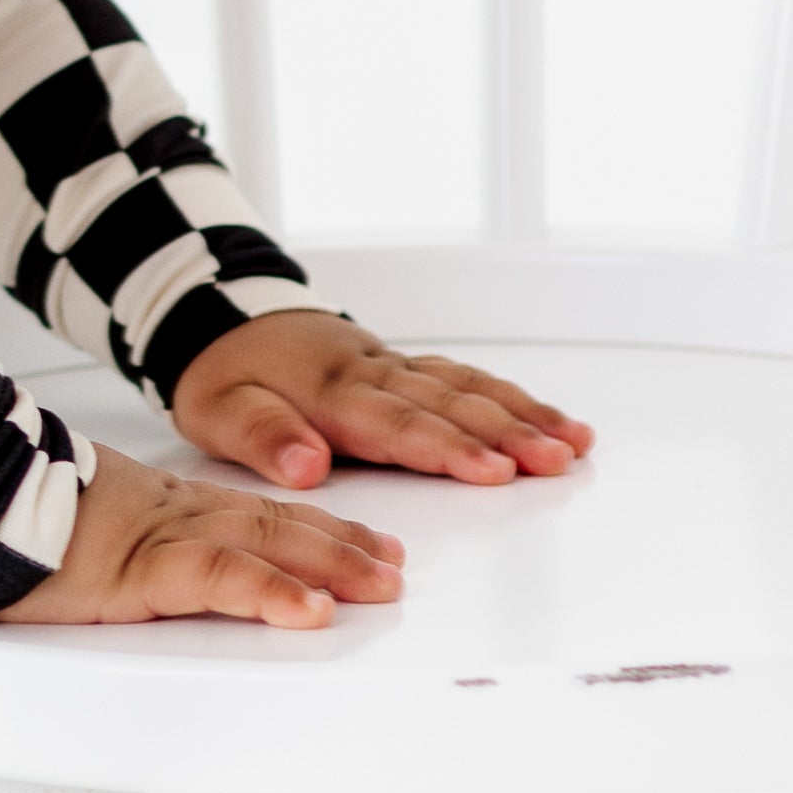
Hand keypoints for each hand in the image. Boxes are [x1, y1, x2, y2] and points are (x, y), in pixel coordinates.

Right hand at [0, 441, 404, 631]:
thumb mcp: (75, 533)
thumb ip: (112, 549)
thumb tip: (120, 574)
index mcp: (159, 505)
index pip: (257, 513)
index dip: (319, 528)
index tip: (367, 544)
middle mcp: (172, 513)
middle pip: (278, 524)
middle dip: (345, 546)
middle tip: (396, 569)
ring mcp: (159, 538)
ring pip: (265, 544)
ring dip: (331, 565)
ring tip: (382, 586)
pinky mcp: (137, 570)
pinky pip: (218, 578)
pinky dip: (270, 592)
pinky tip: (310, 610)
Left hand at [166, 308, 592, 494]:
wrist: (222, 321)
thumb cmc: (223, 377)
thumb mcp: (217, 411)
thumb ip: (263, 437)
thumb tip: (306, 464)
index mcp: (331, 391)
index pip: (399, 424)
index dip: (447, 448)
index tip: (493, 471)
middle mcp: (373, 373)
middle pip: (450, 405)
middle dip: (508, 433)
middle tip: (558, 459)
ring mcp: (394, 367)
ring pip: (468, 388)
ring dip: (524, 414)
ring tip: (576, 442)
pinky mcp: (405, 367)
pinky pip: (466, 378)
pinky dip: (511, 397)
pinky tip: (552, 419)